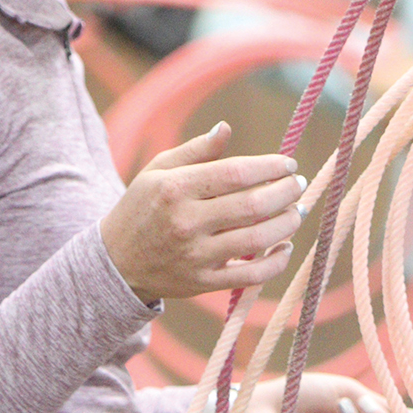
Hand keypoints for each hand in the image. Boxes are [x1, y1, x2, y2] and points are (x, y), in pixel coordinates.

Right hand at [98, 121, 304, 301]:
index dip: (270, 166)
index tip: (289, 164)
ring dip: (287, 224)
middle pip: (252, 206)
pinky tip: (285, 247)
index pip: (236, 174)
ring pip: (256, 240)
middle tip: (298, 185)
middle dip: (285, 192)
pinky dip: (276, 263)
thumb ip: (196, 150)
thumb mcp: (159, 171)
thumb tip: (226, 128)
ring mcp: (196, 257)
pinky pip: (249, 276)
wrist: (114, 264)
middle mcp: (186, 223)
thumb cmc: (143, 208)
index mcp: (175, 189)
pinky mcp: (202, 284)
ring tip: (297, 211)